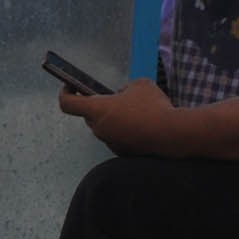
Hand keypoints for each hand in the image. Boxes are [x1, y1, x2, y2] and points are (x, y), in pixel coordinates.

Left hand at [59, 78, 185, 155]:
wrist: (173, 134)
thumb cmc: (153, 106)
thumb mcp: (139, 84)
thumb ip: (125, 87)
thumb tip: (123, 95)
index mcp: (97, 110)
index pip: (67, 104)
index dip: (65, 93)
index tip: (70, 86)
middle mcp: (99, 129)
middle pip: (89, 115)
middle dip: (99, 106)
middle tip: (113, 98)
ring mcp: (111, 143)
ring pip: (105, 127)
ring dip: (113, 119)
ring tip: (134, 111)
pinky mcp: (123, 153)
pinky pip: (119, 138)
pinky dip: (125, 131)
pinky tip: (143, 125)